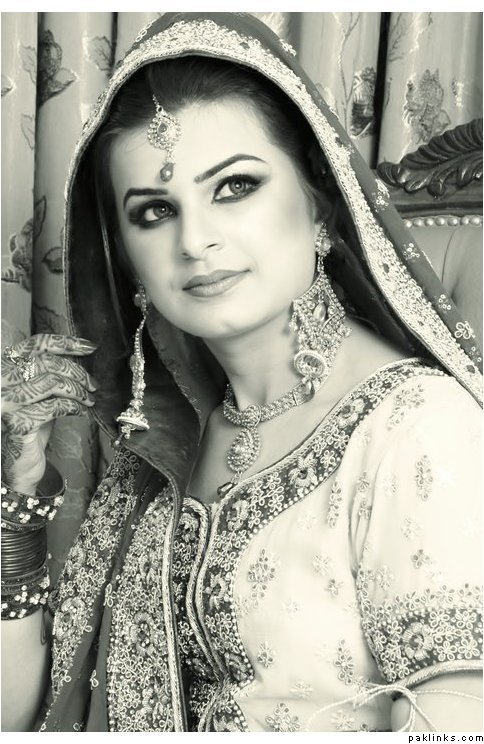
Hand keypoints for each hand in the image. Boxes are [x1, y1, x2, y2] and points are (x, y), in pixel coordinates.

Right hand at [1, 334, 96, 494]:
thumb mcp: (39, 394)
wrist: (18, 464)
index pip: (37, 345)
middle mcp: (1, 381)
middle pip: (48, 363)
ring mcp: (6, 402)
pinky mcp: (18, 422)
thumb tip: (81, 358)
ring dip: (78, 391)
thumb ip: (50, 374)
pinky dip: (74, 408)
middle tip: (93, 385)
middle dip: (77, 372)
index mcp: (5, 368)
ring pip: (52, 383)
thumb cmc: (31, 425)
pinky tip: (82, 412)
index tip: (91, 347)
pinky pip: (54, 407)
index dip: (66, 343)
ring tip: (89, 400)